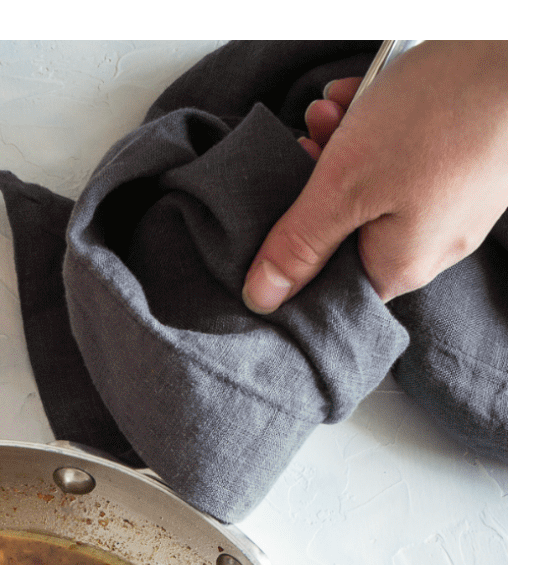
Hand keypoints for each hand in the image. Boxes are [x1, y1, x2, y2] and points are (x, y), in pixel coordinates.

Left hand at [244, 40, 505, 310]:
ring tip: (332, 110)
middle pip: (346, 228)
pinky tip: (362, 95)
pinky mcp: (467, 161)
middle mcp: (435, 243)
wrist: (522, 46)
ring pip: (373, 184)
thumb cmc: (441, 117)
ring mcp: (456, 201)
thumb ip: (301, 244)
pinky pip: (406, 155)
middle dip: (314, 182)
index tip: (272, 211)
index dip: (291, 252)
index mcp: (401, 266)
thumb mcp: (346, 185)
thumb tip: (262, 297)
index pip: (329, 286)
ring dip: (340, 144)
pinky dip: (376, 126)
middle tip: (304, 142)